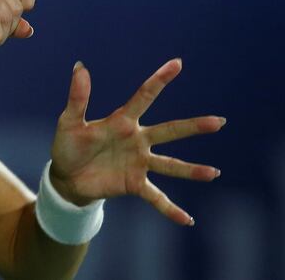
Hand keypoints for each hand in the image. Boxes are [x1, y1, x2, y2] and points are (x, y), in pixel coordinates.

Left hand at [48, 59, 224, 225]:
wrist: (65, 177)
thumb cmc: (69, 145)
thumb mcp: (70, 121)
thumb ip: (78, 97)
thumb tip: (80, 66)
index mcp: (123, 121)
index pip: (144, 96)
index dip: (160, 80)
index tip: (177, 63)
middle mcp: (137, 140)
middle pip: (169, 131)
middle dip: (194, 127)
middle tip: (219, 121)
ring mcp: (139, 163)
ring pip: (170, 166)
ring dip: (191, 170)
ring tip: (214, 173)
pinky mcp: (134, 184)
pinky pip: (156, 198)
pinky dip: (171, 209)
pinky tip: (187, 220)